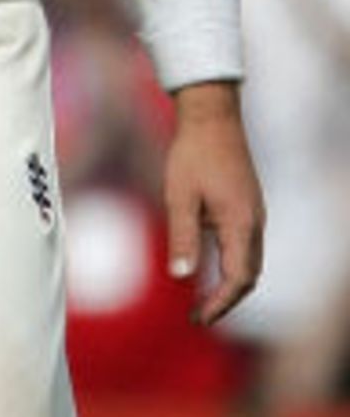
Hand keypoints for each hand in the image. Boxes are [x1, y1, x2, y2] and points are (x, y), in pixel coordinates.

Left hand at [164, 82, 264, 324]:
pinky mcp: (249, 203)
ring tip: (204, 298)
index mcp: (241, 224)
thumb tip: (181, 277)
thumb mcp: (180, 196)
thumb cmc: (192, 153)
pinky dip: (234, 263)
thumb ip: (183, 237)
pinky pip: (247, 244)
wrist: (211, 115)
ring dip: (232, 283)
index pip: (238, 279)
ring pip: (251, 261)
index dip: (220, 304)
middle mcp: (255, 222)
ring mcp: (255, 212)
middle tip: (199, 315)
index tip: (199, 319)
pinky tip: (211, 262)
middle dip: (227, 300)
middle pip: (249, 276)